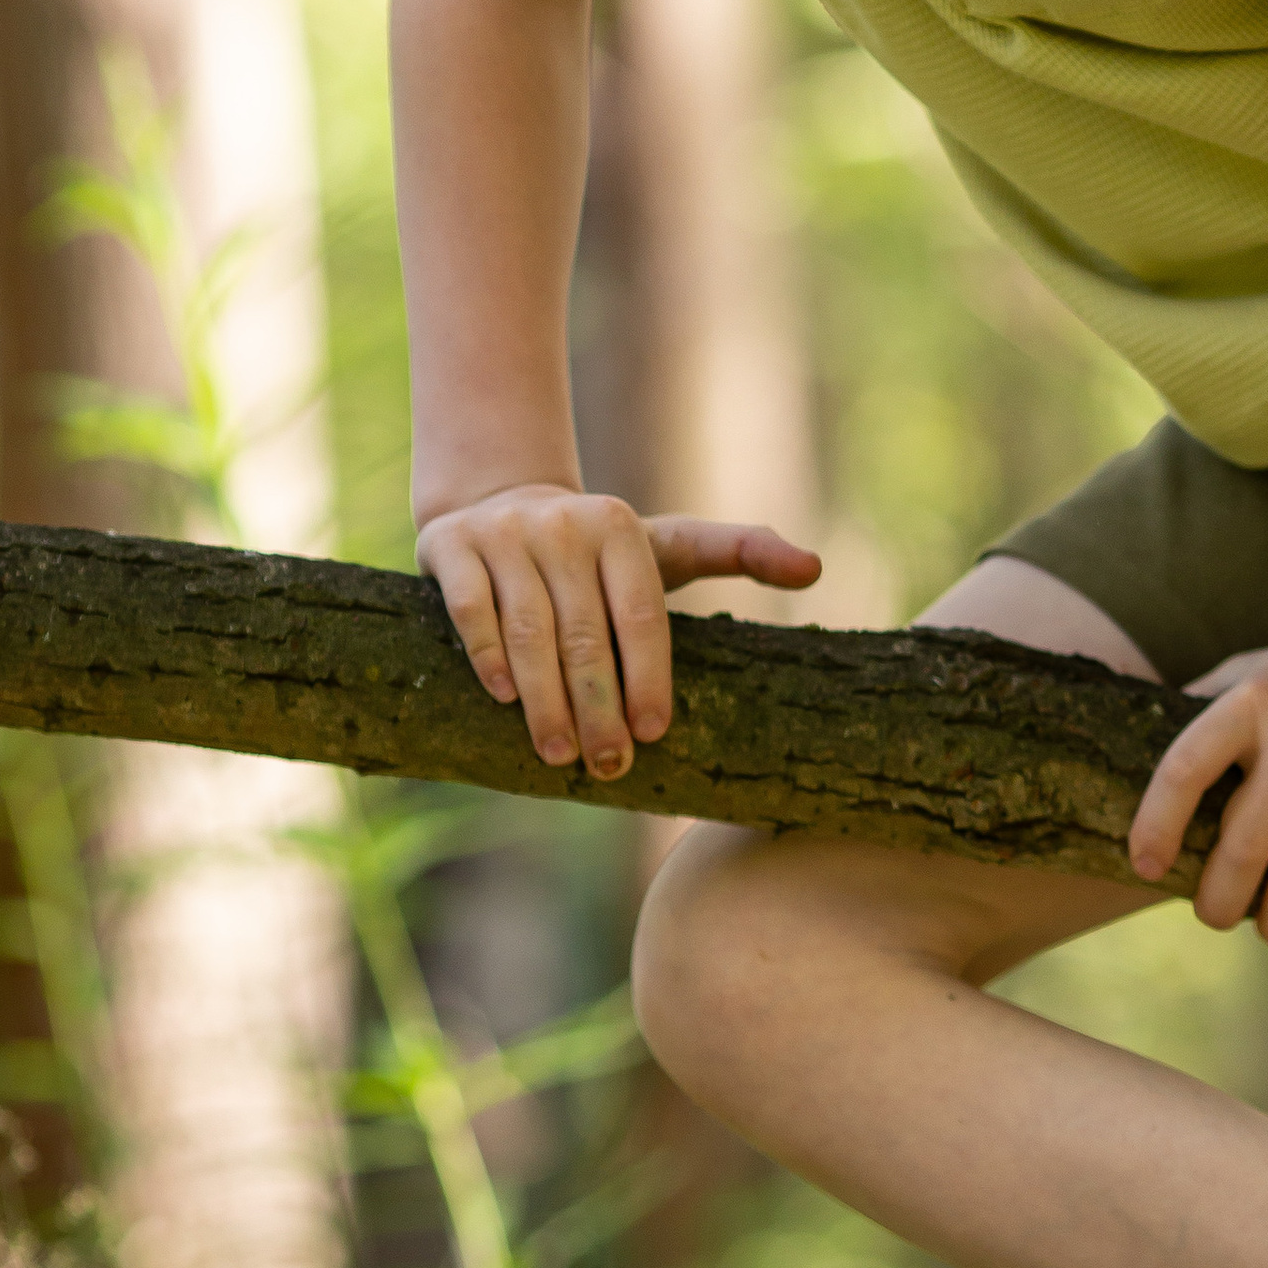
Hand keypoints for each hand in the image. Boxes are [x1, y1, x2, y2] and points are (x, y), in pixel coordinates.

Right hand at [418, 486, 821, 779]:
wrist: (496, 502)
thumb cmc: (595, 548)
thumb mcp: (666, 546)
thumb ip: (740, 551)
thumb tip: (817, 566)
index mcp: (621, 528)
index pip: (641, 614)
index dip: (649, 677)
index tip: (654, 735)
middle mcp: (564, 526)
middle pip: (584, 633)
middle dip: (598, 707)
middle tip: (608, 765)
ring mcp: (505, 535)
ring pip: (527, 630)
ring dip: (545, 700)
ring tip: (559, 756)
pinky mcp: (451, 546)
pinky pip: (471, 610)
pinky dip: (488, 657)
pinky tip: (504, 700)